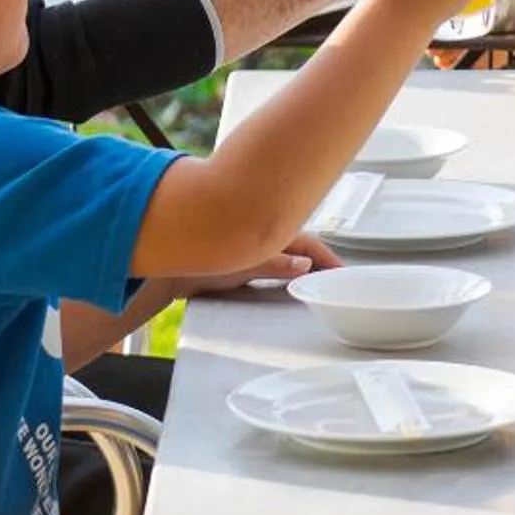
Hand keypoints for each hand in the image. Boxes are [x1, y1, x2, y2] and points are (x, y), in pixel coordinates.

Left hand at [181, 230, 340, 295]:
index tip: (344, 273)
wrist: (170, 270)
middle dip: (322, 261)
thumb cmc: (203, 261)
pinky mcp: (245, 261)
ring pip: (290, 256)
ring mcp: (256, 248)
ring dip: (306, 267)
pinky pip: (276, 264)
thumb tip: (305, 265)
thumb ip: (276, 264)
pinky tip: (291, 283)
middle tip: (339, 279)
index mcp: (271, 232)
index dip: (329, 258)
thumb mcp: (246, 263)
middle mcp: (265, 237)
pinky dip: (289, 272)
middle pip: (303, 248)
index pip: (311, 244)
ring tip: (320, 282)